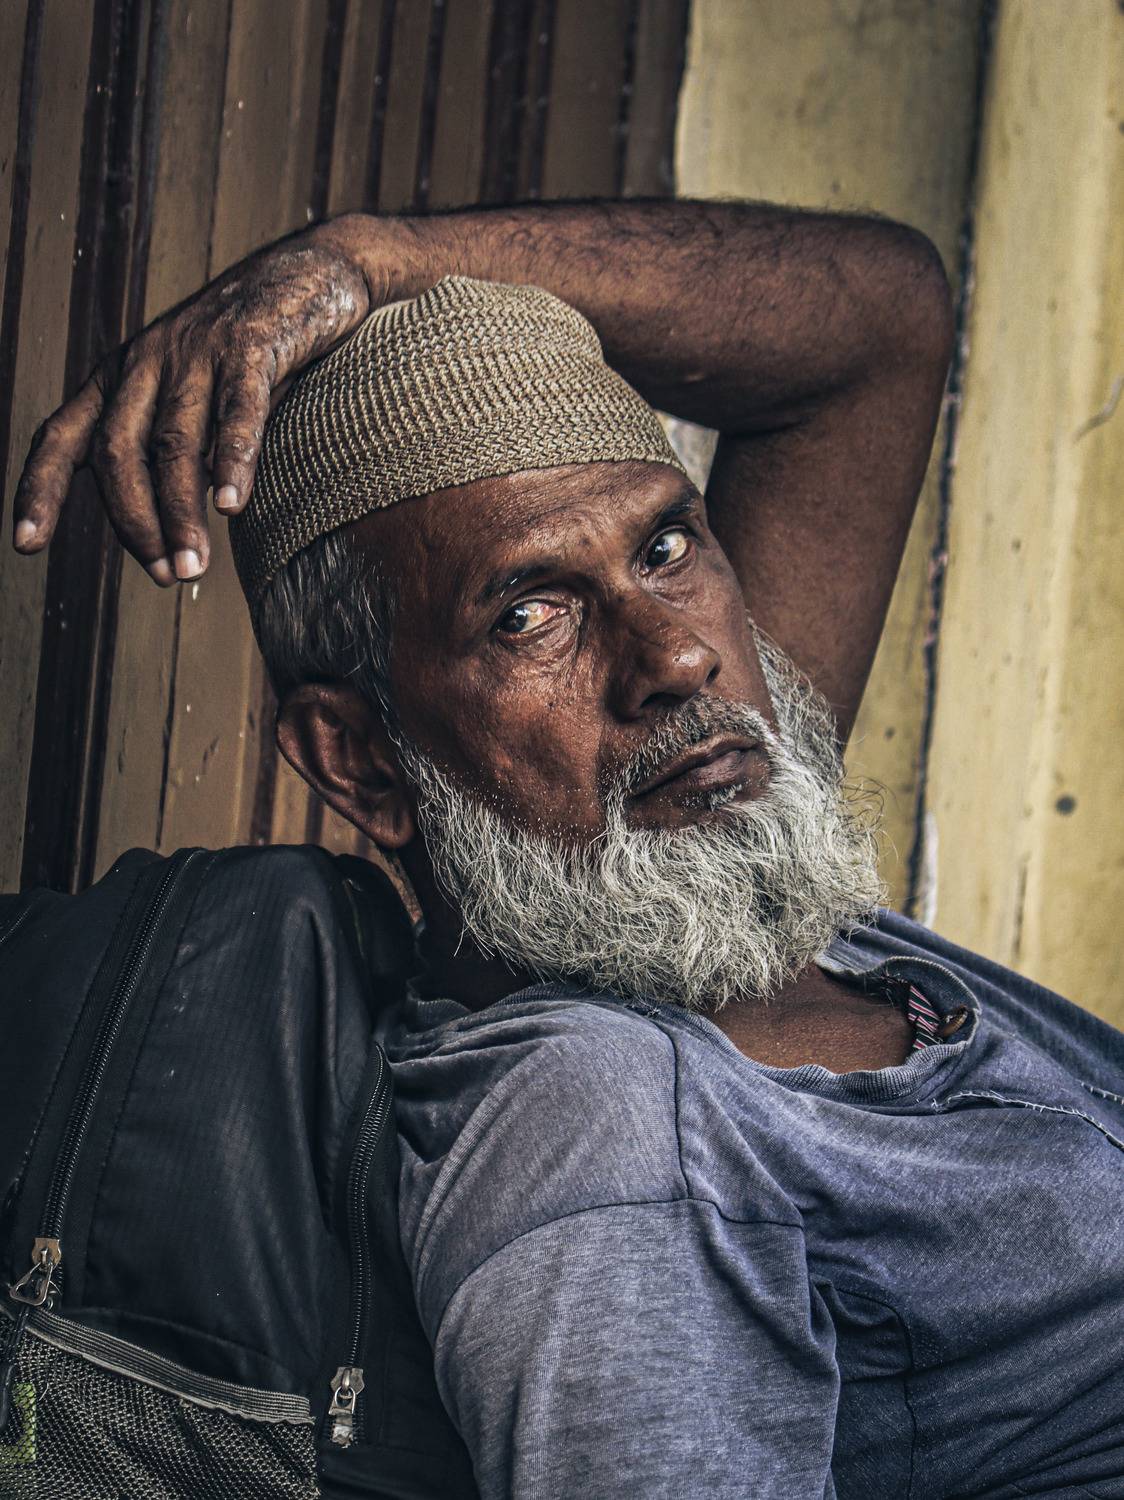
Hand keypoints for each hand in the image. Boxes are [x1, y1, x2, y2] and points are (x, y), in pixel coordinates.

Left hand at [10, 222, 373, 583]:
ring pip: (175, 444)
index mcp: (121, 378)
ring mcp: (197, 351)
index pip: (62, 437)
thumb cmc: (246, 353)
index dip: (40, 491)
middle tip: (165, 576)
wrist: (307, 276)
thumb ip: (173, 450)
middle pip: (121, 454)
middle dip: (137, 524)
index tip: (27, 545)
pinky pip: (238, 411)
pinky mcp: (253, 345)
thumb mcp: (191, 395)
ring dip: (181, 513)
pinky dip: (232, 461)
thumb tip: (169, 528)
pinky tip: (232, 505)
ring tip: (194, 568)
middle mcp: (147, 362)